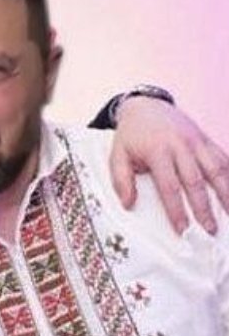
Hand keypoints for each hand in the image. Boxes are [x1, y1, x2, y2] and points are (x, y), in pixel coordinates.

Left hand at [109, 96, 228, 234]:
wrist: (146, 105)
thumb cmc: (131, 135)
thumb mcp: (117, 155)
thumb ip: (121, 180)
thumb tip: (128, 204)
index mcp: (157, 151)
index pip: (169, 186)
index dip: (176, 210)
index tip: (182, 229)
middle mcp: (180, 146)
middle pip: (196, 181)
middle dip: (204, 208)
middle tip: (210, 230)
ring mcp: (197, 141)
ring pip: (217, 169)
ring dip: (226, 193)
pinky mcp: (206, 139)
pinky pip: (224, 157)